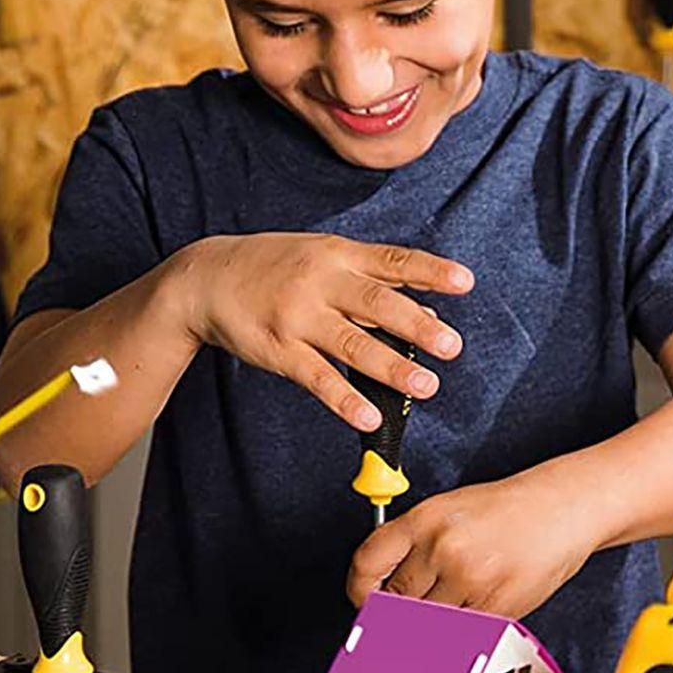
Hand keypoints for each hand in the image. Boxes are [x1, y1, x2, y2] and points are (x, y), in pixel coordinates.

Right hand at [173, 233, 469, 432]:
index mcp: (338, 255)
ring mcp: (298, 317)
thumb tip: (426, 307)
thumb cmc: (275, 266)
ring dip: (391, 368)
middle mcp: (320, 283)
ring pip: (351, 344)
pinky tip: (369, 417)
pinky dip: (344, 399)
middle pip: (377, 304)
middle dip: (418, 326)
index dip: (430, 271)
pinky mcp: (279, 350)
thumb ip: (372, 281)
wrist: (206, 277)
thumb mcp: (323, 257)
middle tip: (452, 346)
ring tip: (425, 386)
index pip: (393, 262)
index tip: (465, 282)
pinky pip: (317, 378)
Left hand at [348, 460, 603, 621]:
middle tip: (418, 603)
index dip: (360, 590)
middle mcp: (442, 548)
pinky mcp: (496, 605)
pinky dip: (462, 629)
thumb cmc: (508, 510)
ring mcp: (469, 579)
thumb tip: (382, 588)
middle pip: (395, 600)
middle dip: (403, 607)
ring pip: (427, 622)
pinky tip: (476, 606)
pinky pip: (460, 633)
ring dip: (437, 619)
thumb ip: (413, 544)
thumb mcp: (449, 511)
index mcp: (425, 519)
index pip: (366, 564)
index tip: (366, 600)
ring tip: (458, 598)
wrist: (562, 509)